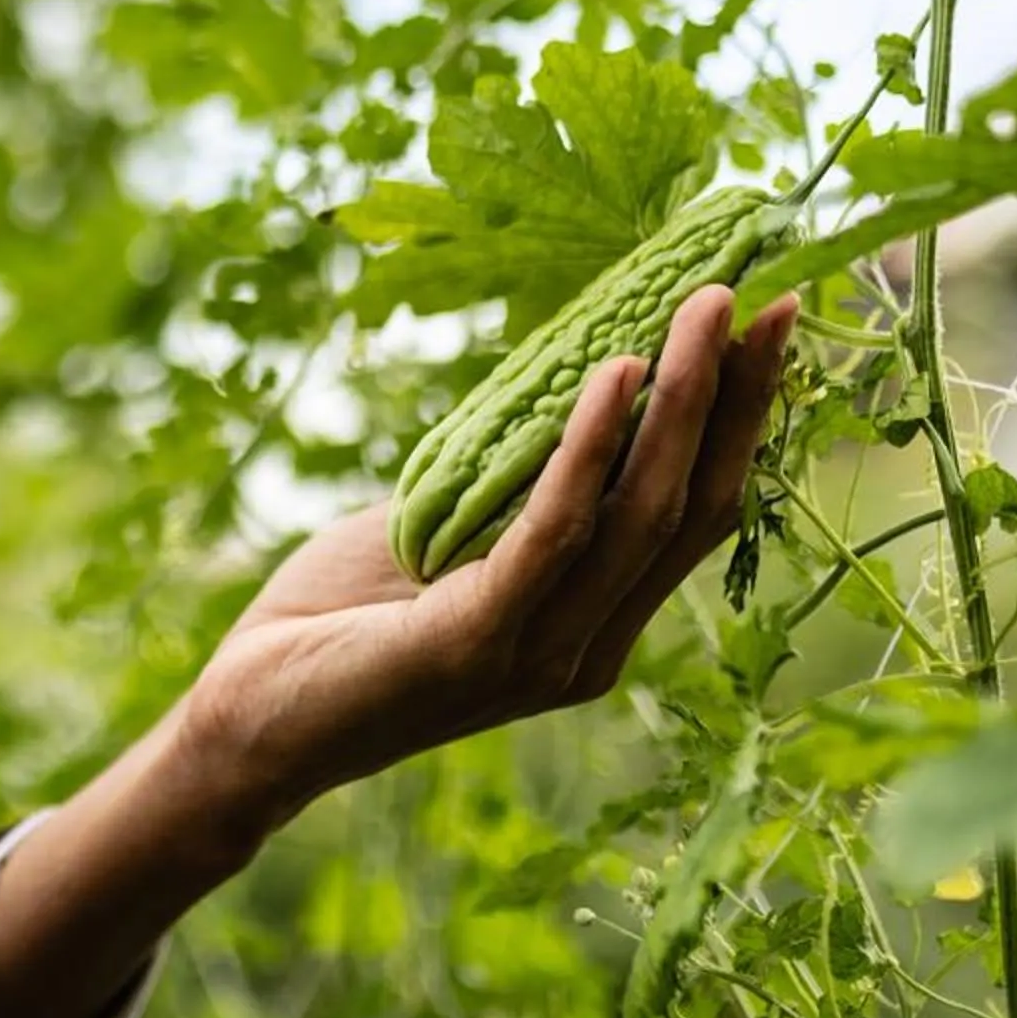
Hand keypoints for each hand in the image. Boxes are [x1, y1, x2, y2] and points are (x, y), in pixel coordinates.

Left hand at [178, 285, 797, 843]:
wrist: (247, 721)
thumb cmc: (337, 622)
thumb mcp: (438, 535)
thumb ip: (504, 487)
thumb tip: (551, 389)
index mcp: (593, 625)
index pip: (692, 515)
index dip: (738, 422)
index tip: (769, 324)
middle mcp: (588, 646)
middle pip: (690, 509)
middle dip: (734, 398)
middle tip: (765, 296)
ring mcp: (540, 653)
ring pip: (639, 515)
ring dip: (678, 401)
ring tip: (701, 308)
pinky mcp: (477, 644)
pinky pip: (551, 533)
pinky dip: (587, 450)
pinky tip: (612, 375)